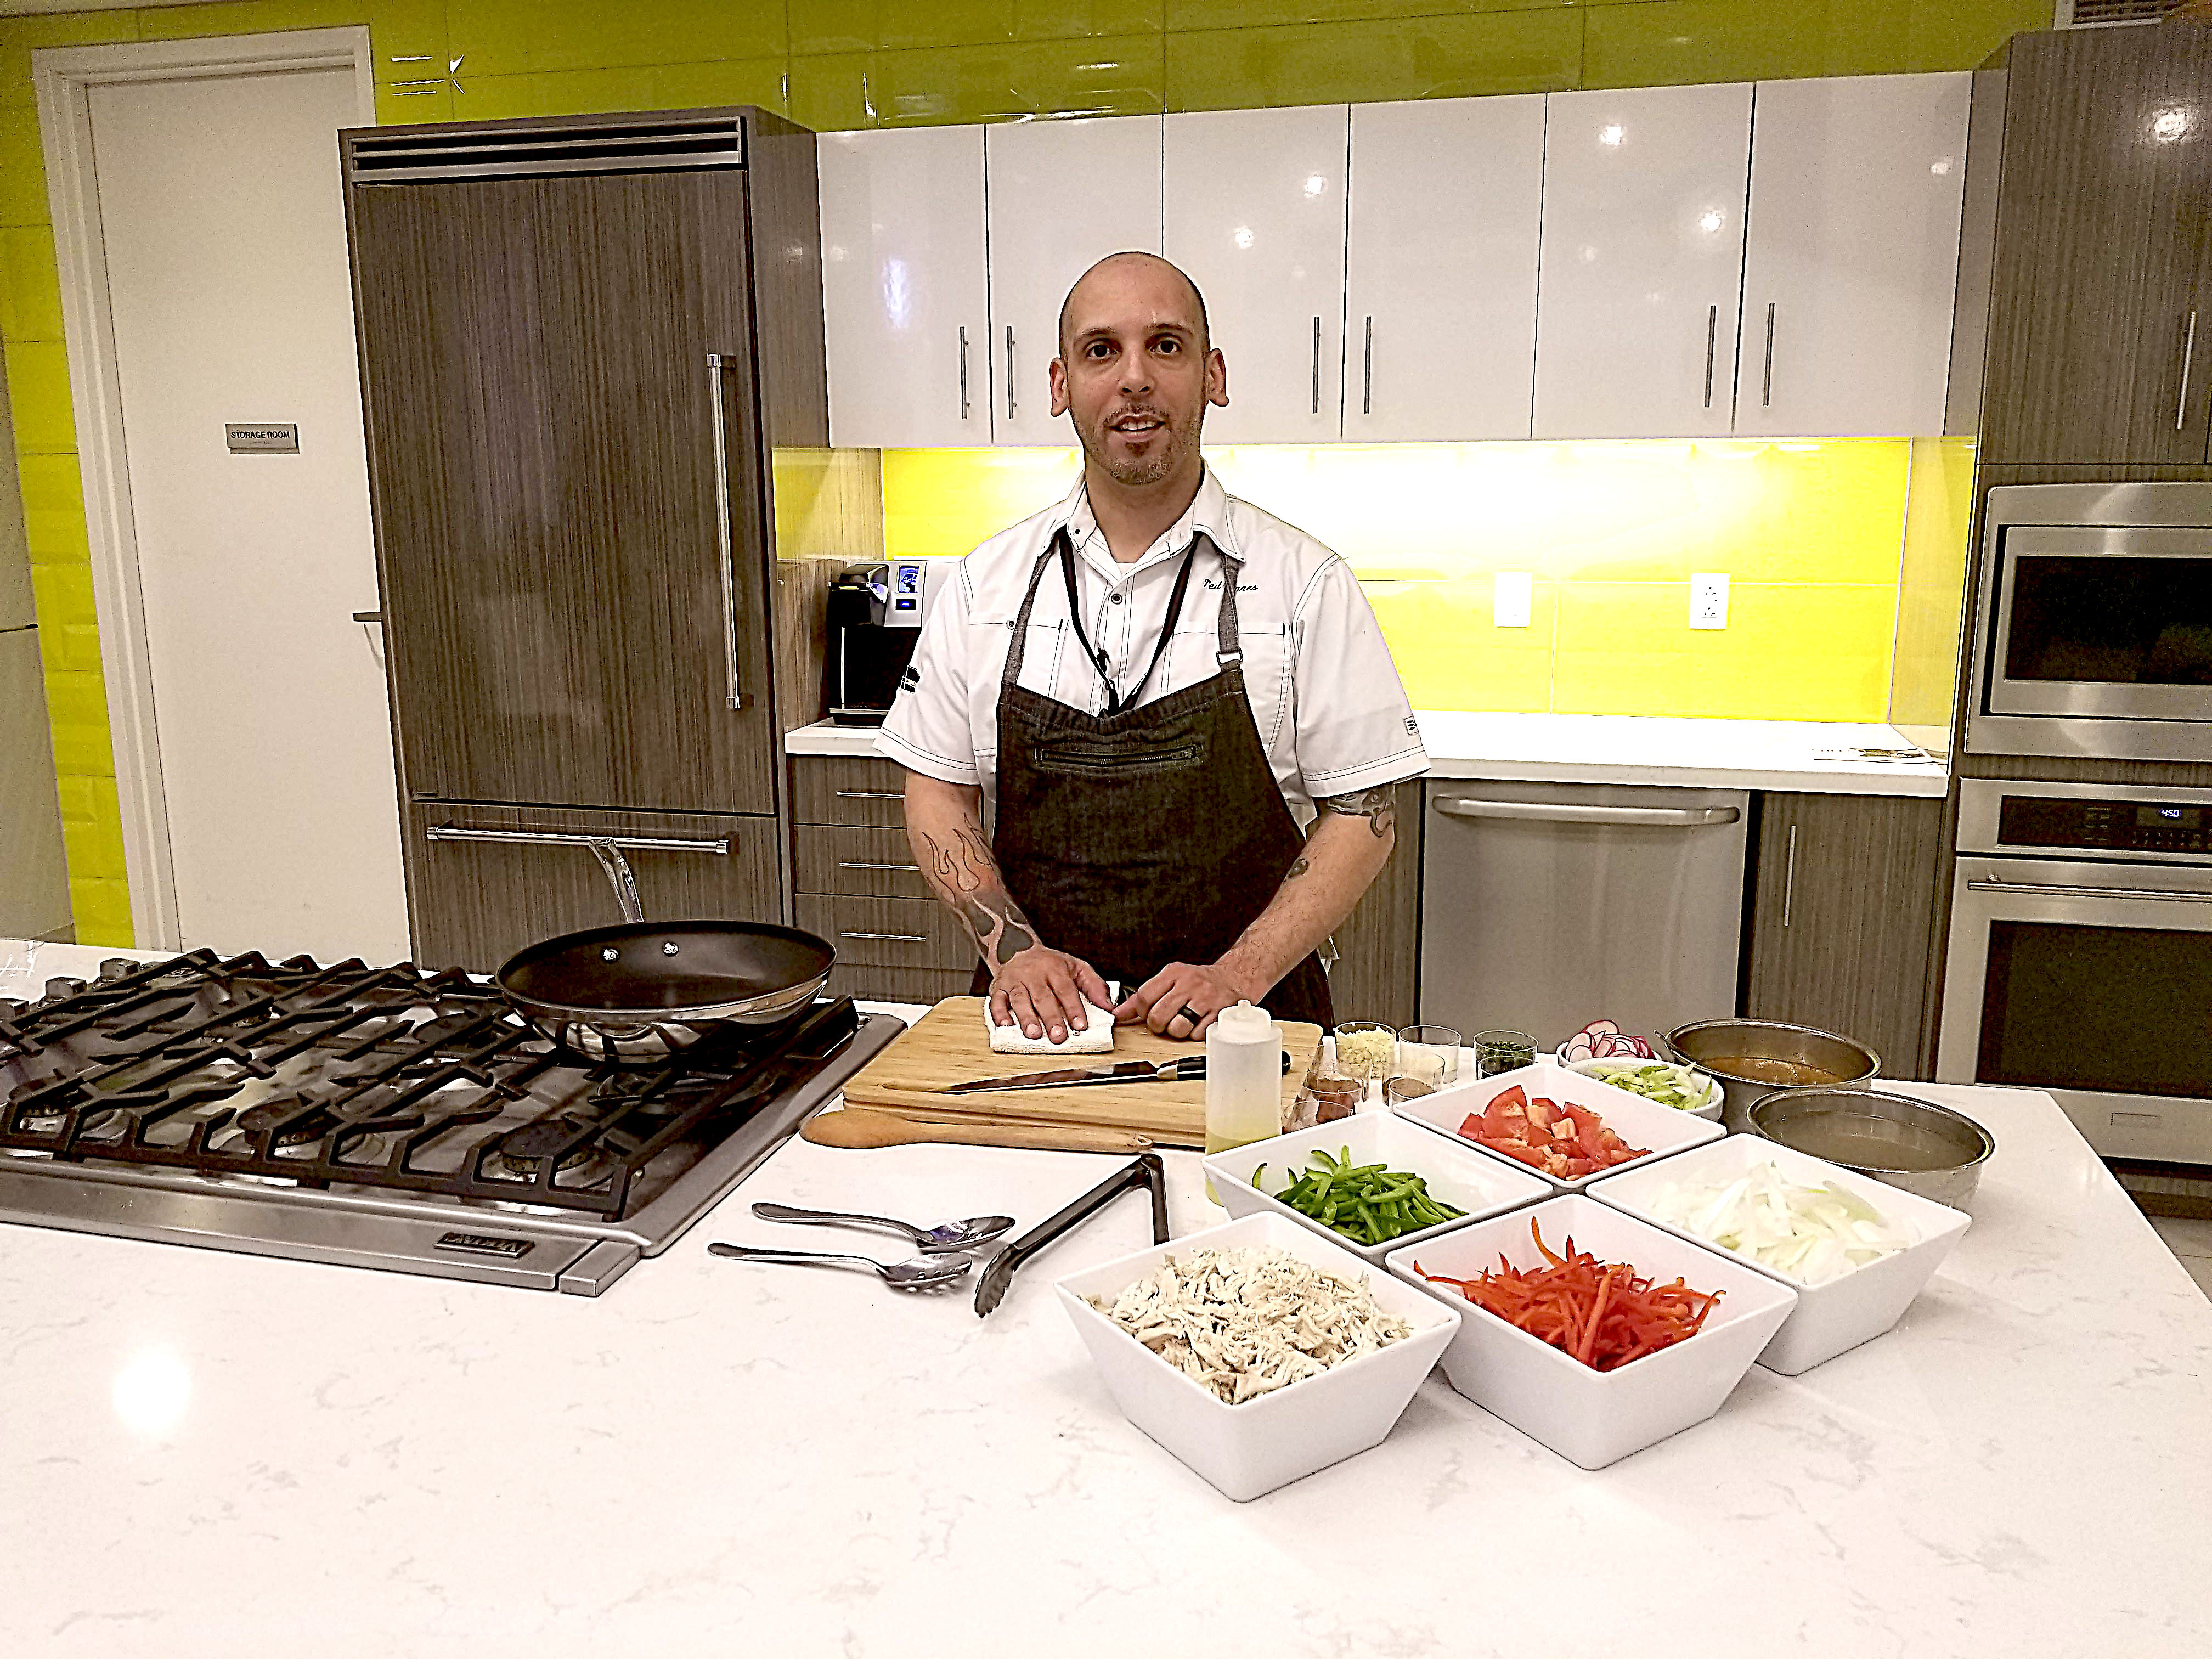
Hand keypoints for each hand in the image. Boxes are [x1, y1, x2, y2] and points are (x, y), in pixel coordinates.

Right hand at [989, 946, 1113, 1042]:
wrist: (1018, 949)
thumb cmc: (1050, 964)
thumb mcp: (1076, 967)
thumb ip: (1094, 986)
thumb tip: (1108, 1006)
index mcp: (1055, 968)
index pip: (1066, 989)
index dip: (1073, 1008)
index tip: (1081, 1025)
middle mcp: (1034, 974)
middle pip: (1043, 997)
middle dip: (1051, 1018)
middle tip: (1058, 1036)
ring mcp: (1014, 981)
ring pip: (1020, 999)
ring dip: (1026, 1018)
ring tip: (1034, 1034)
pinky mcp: (998, 988)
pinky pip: (996, 1001)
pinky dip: (999, 1014)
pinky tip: (1006, 1026)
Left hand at [1115, 961, 1263, 1039]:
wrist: (1234, 978)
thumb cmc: (1198, 982)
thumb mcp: (1170, 980)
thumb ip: (1143, 996)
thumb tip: (1118, 1013)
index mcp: (1174, 973)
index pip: (1144, 997)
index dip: (1142, 1011)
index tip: (1148, 1013)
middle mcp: (1189, 984)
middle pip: (1157, 1016)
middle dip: (1158, 1025)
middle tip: (1166, 1021)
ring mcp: (1206, 999)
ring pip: (1177, 1029)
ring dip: (1177, 1032)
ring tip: (1184, 1022)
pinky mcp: (1219, 1014)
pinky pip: (1196, 1035)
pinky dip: (1195, 1034)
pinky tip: (1199, 1023)